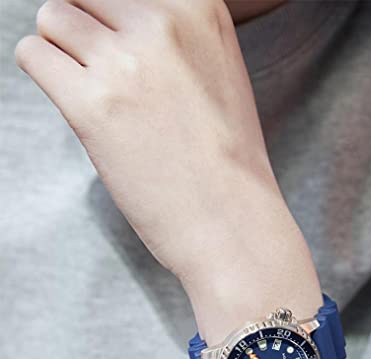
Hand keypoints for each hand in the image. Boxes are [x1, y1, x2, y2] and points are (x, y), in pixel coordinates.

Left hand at [15, 0, 292, 282]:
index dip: (114, 17)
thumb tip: (120, 26)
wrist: (232, 219)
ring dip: (64, 53)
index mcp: (200, 8)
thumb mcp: (221, 75)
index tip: (117, 42)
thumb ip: (177, 38)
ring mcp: (127, 62)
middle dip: (87, 31)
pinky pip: (33, 56)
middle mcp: (163, 21)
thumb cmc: (229, 160)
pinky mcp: (92, 104)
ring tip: (95, 93)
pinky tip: (79, 106)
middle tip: (107, 74)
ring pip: (52, 19)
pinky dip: (46, 76)